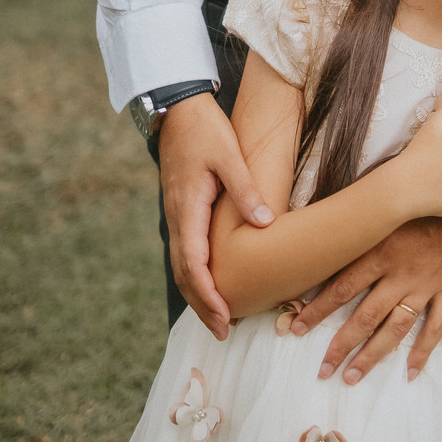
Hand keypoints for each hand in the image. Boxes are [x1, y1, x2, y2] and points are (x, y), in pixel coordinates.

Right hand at [158, 91, 273, 337]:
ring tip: (218, 317)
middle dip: (203, 305)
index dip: (208, 295)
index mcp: (188, 210)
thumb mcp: (228, 155)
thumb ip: (246, 189)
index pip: (194, 265)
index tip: (224, 318)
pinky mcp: (181, 209)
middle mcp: (178, 218)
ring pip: (182, 265)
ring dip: (198, 293)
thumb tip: (265, 222)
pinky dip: (195, 274)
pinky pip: (185, 251)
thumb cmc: (204, 130)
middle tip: (223, 331)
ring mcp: (177, 215)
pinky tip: (211, 280)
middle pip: (185, 274)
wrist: (176, 109)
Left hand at [288, 217, 441, 382]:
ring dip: (372, 355)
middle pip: (365, 317)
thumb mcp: (384, 207)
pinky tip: (409, 372)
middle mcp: (401, 273)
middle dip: (341, 345)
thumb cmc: (418, 203)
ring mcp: (425, 286)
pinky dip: (423, 351)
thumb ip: (357, 225)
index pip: (342, 288)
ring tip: (351, 377)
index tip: (297, 328)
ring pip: (395, 329)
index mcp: (381, 251)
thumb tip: (322, 233)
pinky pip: (435, 327)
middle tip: (323, 370)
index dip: (318, 310)